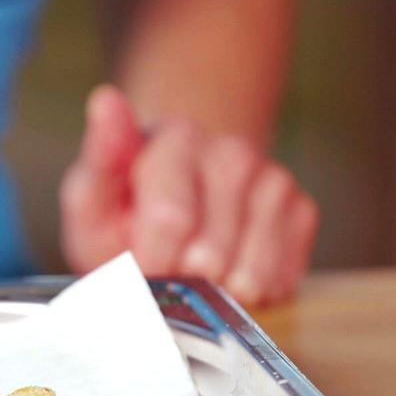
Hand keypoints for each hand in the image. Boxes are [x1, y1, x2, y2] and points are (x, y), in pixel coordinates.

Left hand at [60, 85, 318, 306]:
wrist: (173, 213)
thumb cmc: (127, 211)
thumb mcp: (93, 195)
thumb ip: (100, 158)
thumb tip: (106, 100)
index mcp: (178, 138)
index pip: (172, 220)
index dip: (150, 261)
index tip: (139, 265)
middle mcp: (233, 153)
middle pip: (210, 257)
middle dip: (180, 280)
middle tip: (165, 267)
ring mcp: (273, 180)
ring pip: (249, 276)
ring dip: (213, 292)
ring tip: (193, 270)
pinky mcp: (301, 212)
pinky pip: (279, 281)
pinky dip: (246, 295)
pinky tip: (226, 271)